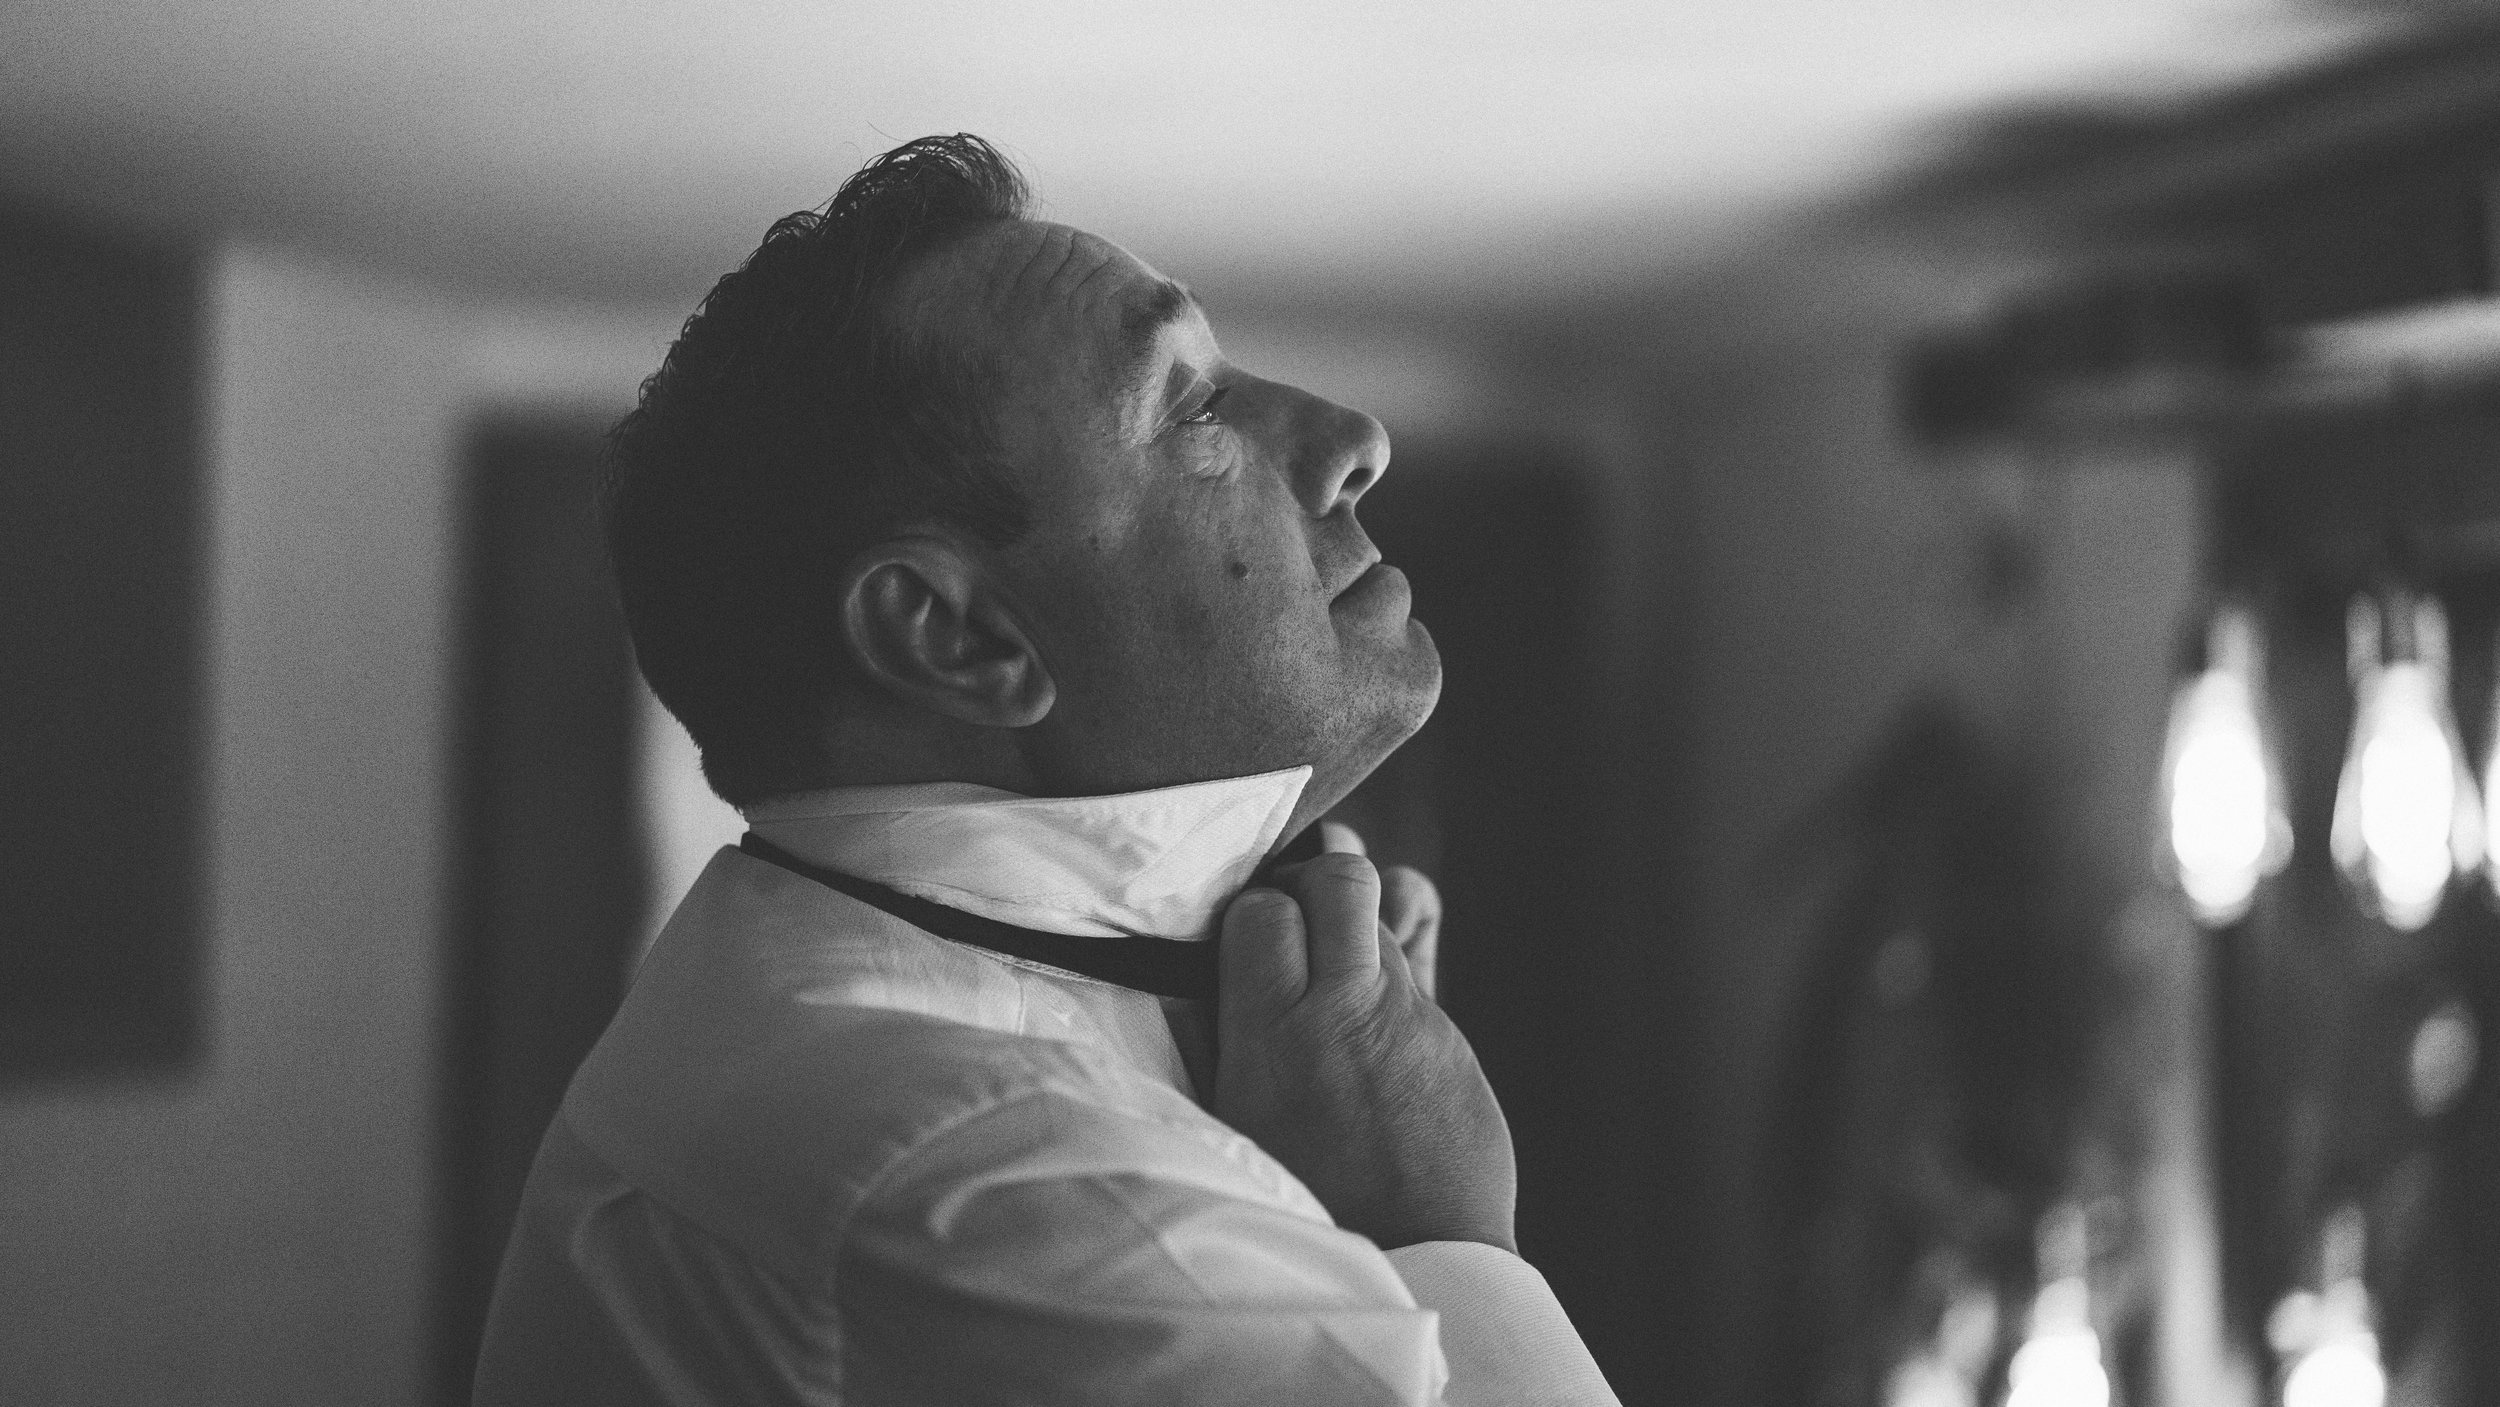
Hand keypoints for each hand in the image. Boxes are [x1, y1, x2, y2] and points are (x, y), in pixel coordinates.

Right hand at [1213, 852, 1515, 1252]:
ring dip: (1358, 938)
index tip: (1254, 937)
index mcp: (1273, 1033)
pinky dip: (1392, 998)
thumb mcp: (1230, 1121)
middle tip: (1307, 919)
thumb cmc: (1304, 1200)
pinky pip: (1418, 984)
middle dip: (1321, 882)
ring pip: (1387, 922)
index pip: (1263, 908)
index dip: (1257, 910)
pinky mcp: (1453, 1043)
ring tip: (1338, 989)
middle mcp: (1345, 1011)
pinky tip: (1375, 1049)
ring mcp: (1410, 1022)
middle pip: (1343, 878)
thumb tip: (1186, 974)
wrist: (1412, 1261)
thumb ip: (1216, 1034)